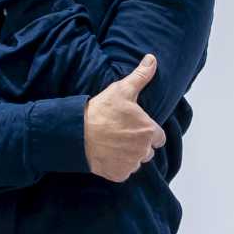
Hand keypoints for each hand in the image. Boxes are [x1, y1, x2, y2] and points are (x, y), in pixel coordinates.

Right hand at [84, 54, 166, 182]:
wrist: (75, 133)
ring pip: (135, 162)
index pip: (158, 137)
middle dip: (138, 146)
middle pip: (147, 151)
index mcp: (149, 131)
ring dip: (128, 156)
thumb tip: (152, 59)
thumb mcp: (121, 90)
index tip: (133, 128)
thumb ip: (141, 76)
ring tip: (111, 145)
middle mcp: (143, 150)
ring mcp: (131, 164)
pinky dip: (116, 167)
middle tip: (119, 136)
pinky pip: (123, 172)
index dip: (147, 132)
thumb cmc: (100, 111)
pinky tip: (106, 155)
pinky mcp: (118, 175)